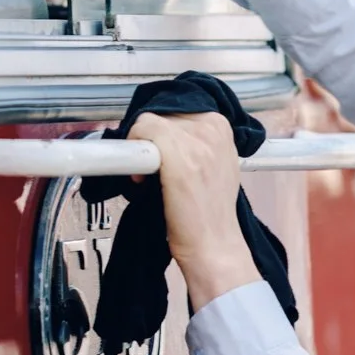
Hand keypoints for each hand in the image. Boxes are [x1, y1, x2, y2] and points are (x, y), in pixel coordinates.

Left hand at [130, 112, 260, 309]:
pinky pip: (141, 131)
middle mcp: (211, 128)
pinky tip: (140, 178)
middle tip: (154, 170)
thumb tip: (164, 133)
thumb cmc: (209, 213)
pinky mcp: (178, 155)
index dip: (163, 132)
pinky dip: (133, 152)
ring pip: (148, 121)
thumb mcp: (214, 165)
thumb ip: (196, 143)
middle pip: (161, 113)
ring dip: (141, 147)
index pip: (177, 109)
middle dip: (151, 139)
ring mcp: (196, 141)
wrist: (214, 245)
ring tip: (149, 176)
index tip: (162, 156)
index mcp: (221, 127)